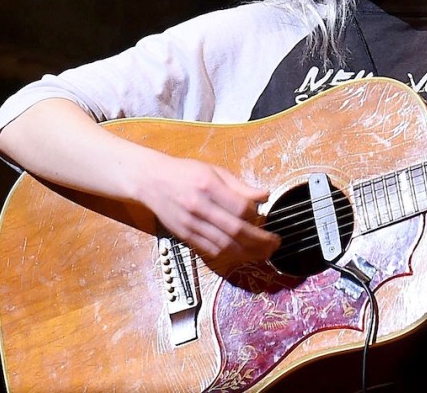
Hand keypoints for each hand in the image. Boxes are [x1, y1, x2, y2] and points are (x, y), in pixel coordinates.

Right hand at [132, 156, 279, 270]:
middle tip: (275, 243)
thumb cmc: (185, 173)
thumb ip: (240, 186)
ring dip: (247, 253)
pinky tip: (241, 253)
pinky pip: (210, 251)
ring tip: (263, 253)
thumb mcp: (214, 171)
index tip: (265, 218)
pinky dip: (229, 255)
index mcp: (208, 186)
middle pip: (235, 231)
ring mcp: (190, 224)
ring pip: (224, 246)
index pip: (240, 208)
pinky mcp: (185, 236)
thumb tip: (264, 196)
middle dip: (259, 241)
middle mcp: (199, 207)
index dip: (257, 216)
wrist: (151, 181)